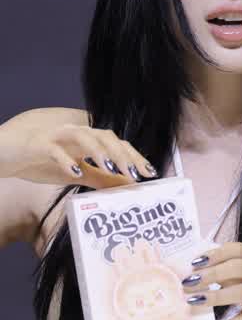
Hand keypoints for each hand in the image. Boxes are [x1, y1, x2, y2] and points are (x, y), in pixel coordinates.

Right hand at [8, 122, 157, 188]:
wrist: (8, 156)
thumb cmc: (43, 163)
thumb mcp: (78, 173)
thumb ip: (101, 178)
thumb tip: (126, 186)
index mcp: (88, 140)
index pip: (118, 144)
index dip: (135, 156)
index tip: (150, 173)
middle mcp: (77, 133)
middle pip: (106, 137)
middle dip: (123, 155)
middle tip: (136, 174)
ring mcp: (58, 136)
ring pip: (84, 137)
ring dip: (100, 153)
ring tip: (112, 170)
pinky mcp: (40, 143)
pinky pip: (55, 149)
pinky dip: (67, 160)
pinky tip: (76, 173)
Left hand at [181, 241, 241, 319]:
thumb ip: (230, 267)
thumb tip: (199, 269)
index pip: (236, 249)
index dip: (216, 253)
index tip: (196, 261)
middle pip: (237, 268)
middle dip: (212, 273)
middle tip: (190, 281)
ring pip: (241, 292)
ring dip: (216, 296)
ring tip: (195, 301)